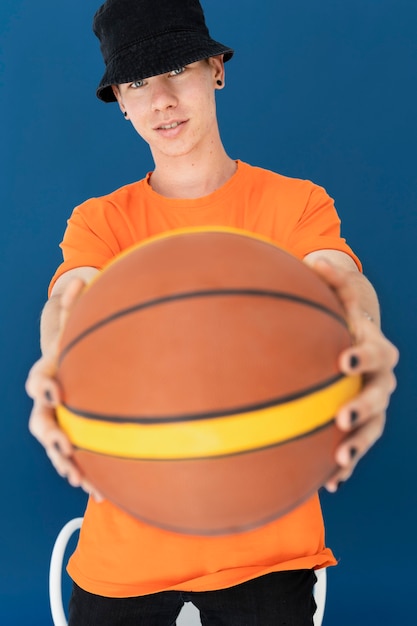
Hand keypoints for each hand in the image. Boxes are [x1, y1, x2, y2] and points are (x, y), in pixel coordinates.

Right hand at [26, 278, 102, 500]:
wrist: (68, 366)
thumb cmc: (75, 342)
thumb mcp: (75, 324)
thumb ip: (73, 308)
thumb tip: (76, 281)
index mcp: (51, 373)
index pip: (40, 379)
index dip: (44, 385)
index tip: (54, 391)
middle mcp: (50, 402)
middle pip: (41, 420)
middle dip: (51, 434)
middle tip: (63, 446)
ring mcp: (60, 422)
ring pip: (57, 446)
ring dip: (66, 462)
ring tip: (79, 478)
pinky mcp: (74, 438)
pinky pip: (78, 459)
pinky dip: (86, 474)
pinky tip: (102, 493)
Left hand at [311, 258, 398, 491]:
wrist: (356, 343)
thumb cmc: (343, 316)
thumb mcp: (342, 293)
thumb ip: (333, 279)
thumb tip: (315, 260)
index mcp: (376, 348)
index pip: (376, 352)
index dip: (364, 355)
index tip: (343, 360)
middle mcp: (381, 380)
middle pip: (379, 396)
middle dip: (363, 408)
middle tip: (341, 418)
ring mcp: (373, 406)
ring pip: (372, 429)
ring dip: (358, 445)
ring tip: (339, 461)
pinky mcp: (361, 425)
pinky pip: (356, 447)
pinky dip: (345, 465)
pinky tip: (328, 484)